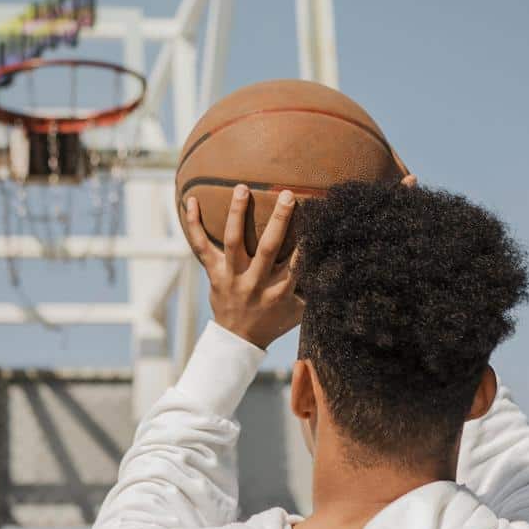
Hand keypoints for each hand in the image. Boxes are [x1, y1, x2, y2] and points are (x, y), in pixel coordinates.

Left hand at [184, 185, 302, 349]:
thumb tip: (337, 261)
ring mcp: (231, 277)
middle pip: (268, 248)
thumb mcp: (299, 311)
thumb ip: (313, 289)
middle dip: (279, 220)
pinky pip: (200, 247)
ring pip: (234, 242)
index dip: (307, 240)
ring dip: (237, 213)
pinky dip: (194, 224)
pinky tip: (191, 201)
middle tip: (286, 194)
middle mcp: (255, 283)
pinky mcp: (213, 273)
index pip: (298, 262)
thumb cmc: (274, 321)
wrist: (238, 341)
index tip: (317, 216)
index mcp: (280, 291)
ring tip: (241, 188)